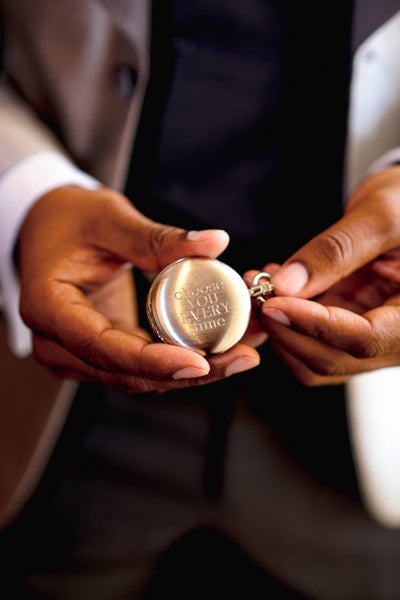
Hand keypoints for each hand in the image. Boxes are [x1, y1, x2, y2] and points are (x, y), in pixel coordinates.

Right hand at [17, 185, 259, 391]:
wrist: (46, 227)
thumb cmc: (69, 219)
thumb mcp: (109, 219)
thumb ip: (159, 238)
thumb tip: (215, 242)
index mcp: (50, 308)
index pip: (104, 348)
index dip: (154, 361)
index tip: (201, 362)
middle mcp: (58, 343)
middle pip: (129, 373)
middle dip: (191, 371)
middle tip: (244, 356)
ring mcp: (79, 353)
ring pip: (140, 377)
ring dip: (194, 370)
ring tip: (244, 351)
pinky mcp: (101, 352)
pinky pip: (143, 366)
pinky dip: (181, 359)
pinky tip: (221, 348)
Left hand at [244, 166, 399, 385]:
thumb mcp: (380, 216)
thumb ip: (336, 251)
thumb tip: (286, 284)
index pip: (365, 340)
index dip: (315, 326)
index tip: (275, 304)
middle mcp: (396, 339)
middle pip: (334, 360)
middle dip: (288, 332)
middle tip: (257, 295)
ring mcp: (370, 338)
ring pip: (315, 358)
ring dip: (280, 330)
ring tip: (259, 287)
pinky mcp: (349, 327)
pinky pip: (311, 339)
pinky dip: (286, 320)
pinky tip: (274, 287)